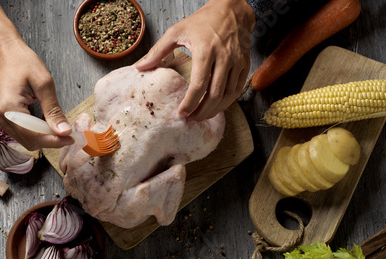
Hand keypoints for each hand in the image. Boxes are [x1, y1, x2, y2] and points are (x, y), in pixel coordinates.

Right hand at [0, 37, 73, 150]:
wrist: (3, 51)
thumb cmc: (22, 62)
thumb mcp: (44, 84)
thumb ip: (53, 110)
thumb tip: (64, 132)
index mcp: (9, 109)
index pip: (35, 137)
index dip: (55, 141)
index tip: (71, 138)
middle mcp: (0, 117)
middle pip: (30, 142)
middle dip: (50, 140)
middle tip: (68, 133)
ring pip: (26, 140)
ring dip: (44, 137)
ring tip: (59, 126)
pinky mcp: (1, 117)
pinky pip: (21, 132)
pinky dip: (36, 131)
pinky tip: (46, 122)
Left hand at [136, 0, 254, 120]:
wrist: (232, 10)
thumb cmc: (203, 21)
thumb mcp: (177, 31)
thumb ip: (158, 51)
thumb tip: (140, 67)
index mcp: (205, 51)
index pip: (199, 85)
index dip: (190, 103)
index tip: (181, 113)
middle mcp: (224, 58)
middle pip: (215, 95)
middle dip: (203, 112)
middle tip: (192, 120)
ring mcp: (237, 62)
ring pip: (228, 95)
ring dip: (215, 110)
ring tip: (202, 116)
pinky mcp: (245, 65)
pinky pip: (237, 89)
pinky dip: (227, 101)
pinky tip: (216, 106)